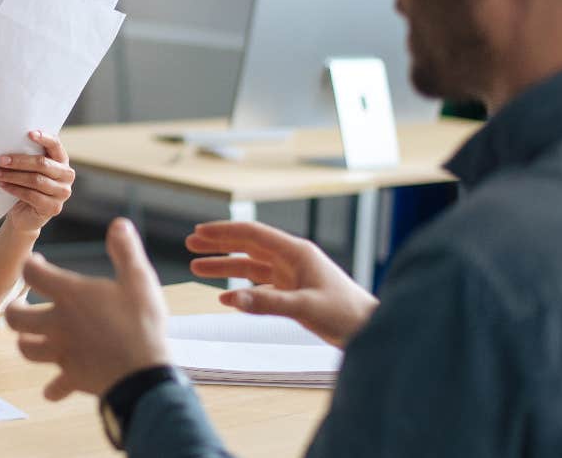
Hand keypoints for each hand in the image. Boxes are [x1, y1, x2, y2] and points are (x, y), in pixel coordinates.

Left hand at [0, 130, 74, 233]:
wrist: (26, 215)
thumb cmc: (26, 186)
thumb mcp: (29, 169)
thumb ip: (27, 156)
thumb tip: (7, 142)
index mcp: (62, 161)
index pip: (56, 145)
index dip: (44, 138)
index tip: (29, 134)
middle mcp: (67, 176)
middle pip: (43, 164)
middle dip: (19, 161)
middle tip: (1, 160)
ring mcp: (63, 193)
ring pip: (35, 180)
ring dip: (13, 176)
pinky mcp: (53, 208)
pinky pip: (32, 195)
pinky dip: (14, 189)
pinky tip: (3, 184)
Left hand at [6, 218, 170, 399]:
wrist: (144, 374)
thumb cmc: (142, 323)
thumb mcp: (139, 279)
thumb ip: (126, 250)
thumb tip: (119, 224)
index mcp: (71, 295)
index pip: (32, 273)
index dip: (30, 264)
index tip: (37, 261)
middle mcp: (58, 323)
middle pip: (16, 316)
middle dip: (15, 308)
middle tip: (24, 303)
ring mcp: (62, 353)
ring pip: (26, 349)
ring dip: (27, 342)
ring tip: (33, 336)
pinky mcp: (72, 377)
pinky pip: (55, 386)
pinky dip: (53, 387)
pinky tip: (53, 388)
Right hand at [186, 221, 377, 347]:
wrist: (370, 330)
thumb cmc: (346, 314)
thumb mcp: (305, 308)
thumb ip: (267, 303)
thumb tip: (229, 300)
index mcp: (296, 253)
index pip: (253, 234)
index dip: (224, 232)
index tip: (199, 232)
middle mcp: (292, 260)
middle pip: (248, 246)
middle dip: (219, 244)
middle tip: (191, 243)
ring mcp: (292, 276)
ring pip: (251, 267)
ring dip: (225, 267)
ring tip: (197, 267)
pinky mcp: (294, 293)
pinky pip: (261, 288)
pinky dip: (241, 291)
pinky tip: (225, 299)